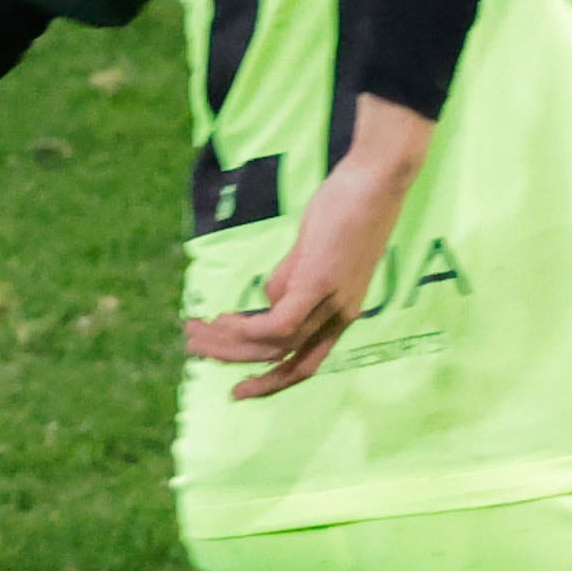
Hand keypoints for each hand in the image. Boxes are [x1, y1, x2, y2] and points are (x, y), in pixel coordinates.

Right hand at [186, 104, 425, 399]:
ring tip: (195, 334)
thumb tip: (266, 299)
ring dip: (230, 343)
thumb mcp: (315, 253)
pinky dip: (249, 330)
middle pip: (285, 359)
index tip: (237, 390)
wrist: (377, 180)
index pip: (305, 363)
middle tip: (195, 351)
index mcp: (342, 313)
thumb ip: (292, 280)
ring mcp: (333, 302)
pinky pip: (280, 322)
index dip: (270, 382)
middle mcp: (341, 316)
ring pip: (277, 345)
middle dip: (235, 361)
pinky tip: (223, 321)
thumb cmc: (347, 210)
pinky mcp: (321, 283)